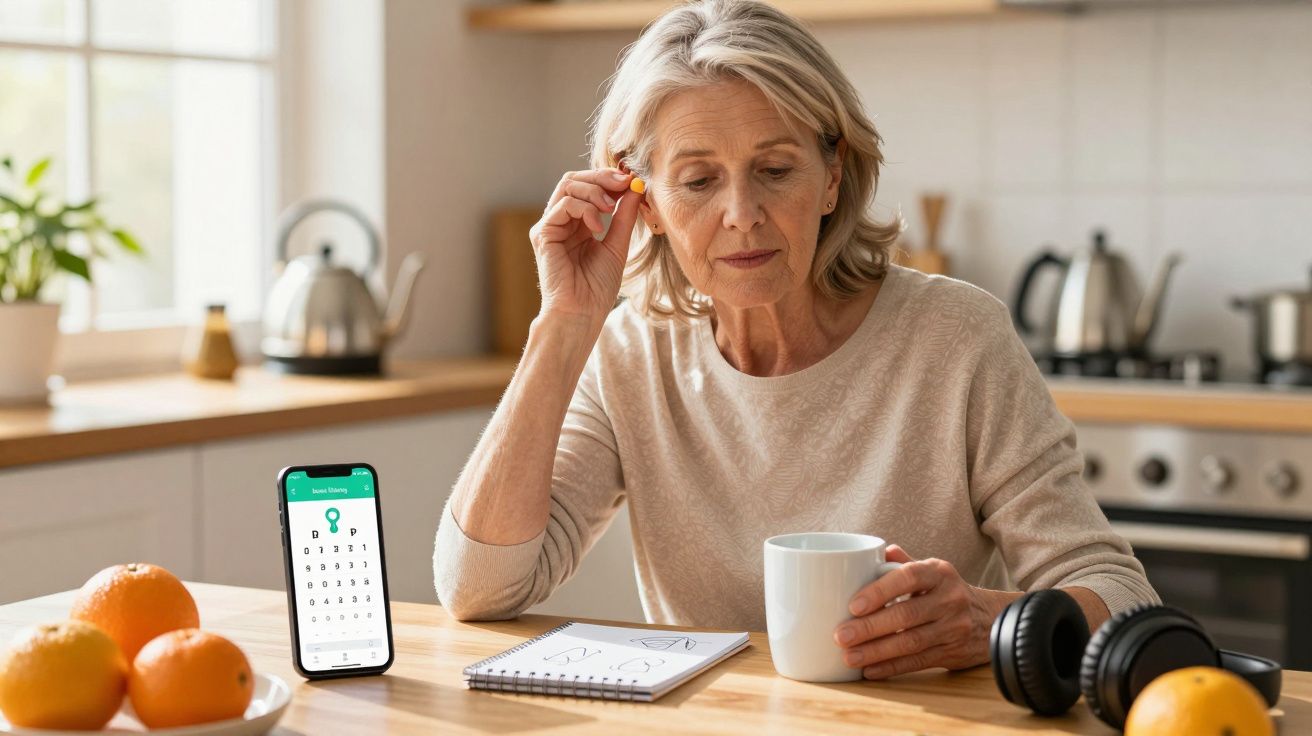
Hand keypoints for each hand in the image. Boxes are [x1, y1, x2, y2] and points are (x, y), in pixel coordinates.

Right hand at [529, 168, 643, 329]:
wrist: (582, 313)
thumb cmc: (597, 288)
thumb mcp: (618, 244)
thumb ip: (624, 215)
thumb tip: (636, 186)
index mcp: (578, 224)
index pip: (588, 186)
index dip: (610, 179)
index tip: (633, 180)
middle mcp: (561, 221)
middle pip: (575, 179)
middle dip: (602, 176)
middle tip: (625, 182)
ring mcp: (550, 226)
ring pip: (568, 186)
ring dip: (595, 191)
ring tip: (611, 208)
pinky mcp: (542, 234)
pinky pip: (563, 205)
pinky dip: (585, 209)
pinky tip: (598, 227)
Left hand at [833, 545, 1020, 679]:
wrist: (991, 617)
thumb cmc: (947, 591)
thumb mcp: (933, 570)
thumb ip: (904, 562)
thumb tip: (878, 550)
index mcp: (939, 573)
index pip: (908, 577)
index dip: (880, 591)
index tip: (853, 605)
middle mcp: (949, 599)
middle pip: (906, 615)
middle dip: (870, 627)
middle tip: (841, 635)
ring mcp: (953, 627)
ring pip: (911, 642)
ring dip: (876, 651)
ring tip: (849, 656)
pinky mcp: (952, 652)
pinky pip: (918, 662)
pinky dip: (891, 667)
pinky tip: (869, 670)